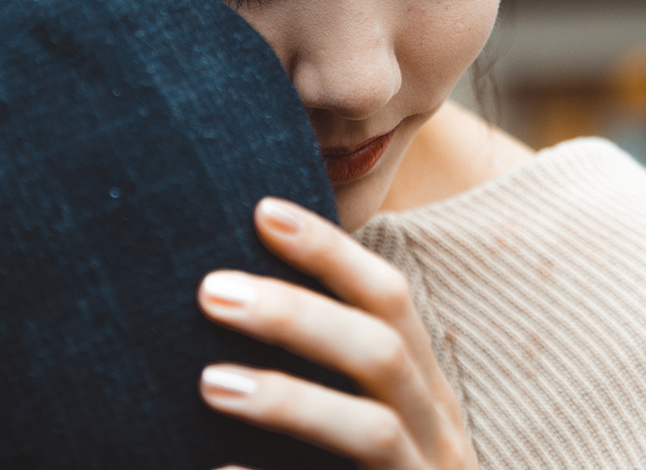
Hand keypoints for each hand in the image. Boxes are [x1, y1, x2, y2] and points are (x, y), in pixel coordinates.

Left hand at [196, 197, 477, 469]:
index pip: (390, 300)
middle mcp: (436, 435)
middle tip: (210, 290)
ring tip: (208, 383)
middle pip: (381, 354)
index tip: (262, 209)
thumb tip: (235, 297)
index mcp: (424, 392)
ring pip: (371, 431)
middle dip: (298, 315)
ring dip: (291, 400)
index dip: (331, 252)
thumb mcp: (370, 426)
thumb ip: (334, 373)